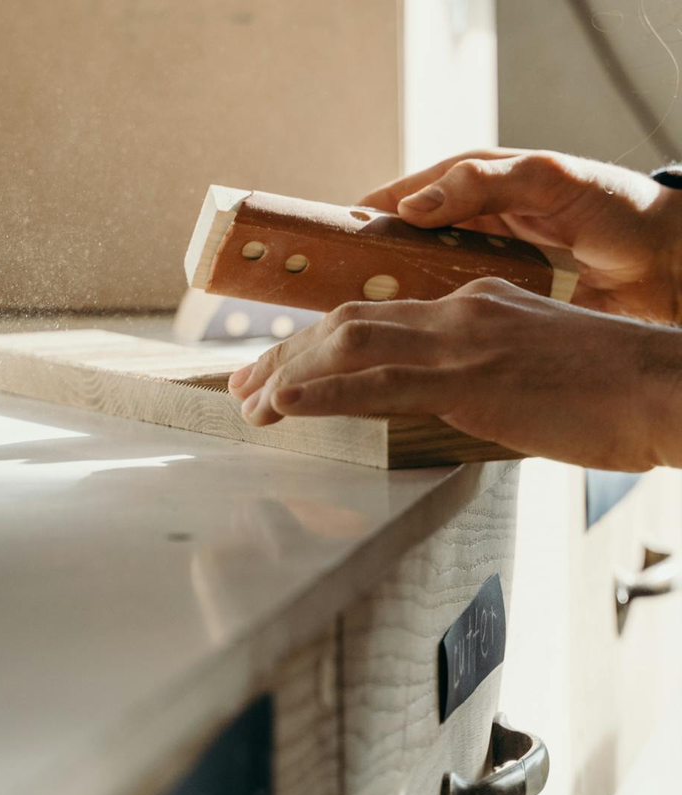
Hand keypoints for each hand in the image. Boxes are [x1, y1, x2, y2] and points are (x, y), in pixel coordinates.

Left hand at [227, 279, 681, 470]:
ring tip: (248, 402)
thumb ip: (480, 371)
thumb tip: (446, 396)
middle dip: (284, 355)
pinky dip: (323, 392)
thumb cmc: (612, 390)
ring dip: (288, 374)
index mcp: (469, 305)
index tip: (278, 367)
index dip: (314, 342)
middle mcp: (456, 312)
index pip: (372, 316)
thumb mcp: (532, 367)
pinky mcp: (471, 380)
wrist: (668, 385)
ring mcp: (461, 343)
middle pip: (345, 323)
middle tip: (240, 383)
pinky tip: (285, 404)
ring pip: (349, 346)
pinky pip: (379, 384)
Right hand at [359, 148, 681, 322]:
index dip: (358, 221)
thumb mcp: (549, 180)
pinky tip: (397, 348)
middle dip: (360, 271)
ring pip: (412, 285)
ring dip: (383, 306)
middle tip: (329, 295)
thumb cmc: (617, 208)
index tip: (324, 246)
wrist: (668, 262)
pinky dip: (418, 329)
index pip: (396, 198)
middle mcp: (465, 225)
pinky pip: (442, 315)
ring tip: (346, 331)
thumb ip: (482, 184)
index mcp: (471, 184)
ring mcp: (477, 266)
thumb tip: (411, 207)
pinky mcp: (493, 304)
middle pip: (394, 247)